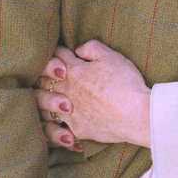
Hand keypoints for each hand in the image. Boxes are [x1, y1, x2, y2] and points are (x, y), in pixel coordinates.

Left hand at [35, 41, 151, 147]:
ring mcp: (69, 113)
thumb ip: (91, 48)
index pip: (57, 56)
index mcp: (74, 71)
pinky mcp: (76, 129)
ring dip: (43, 99)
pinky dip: (52, 128)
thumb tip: (77, 50)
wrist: (135, 114)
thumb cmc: (125, 83)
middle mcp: (67, 91)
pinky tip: (55, 125)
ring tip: (46, 97)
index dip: (56, 51)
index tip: (59, 51)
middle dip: (42, 75)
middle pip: (43, 81)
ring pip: (43, 105)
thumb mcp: (111, 56)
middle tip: (46, 73)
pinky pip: (54, 130)